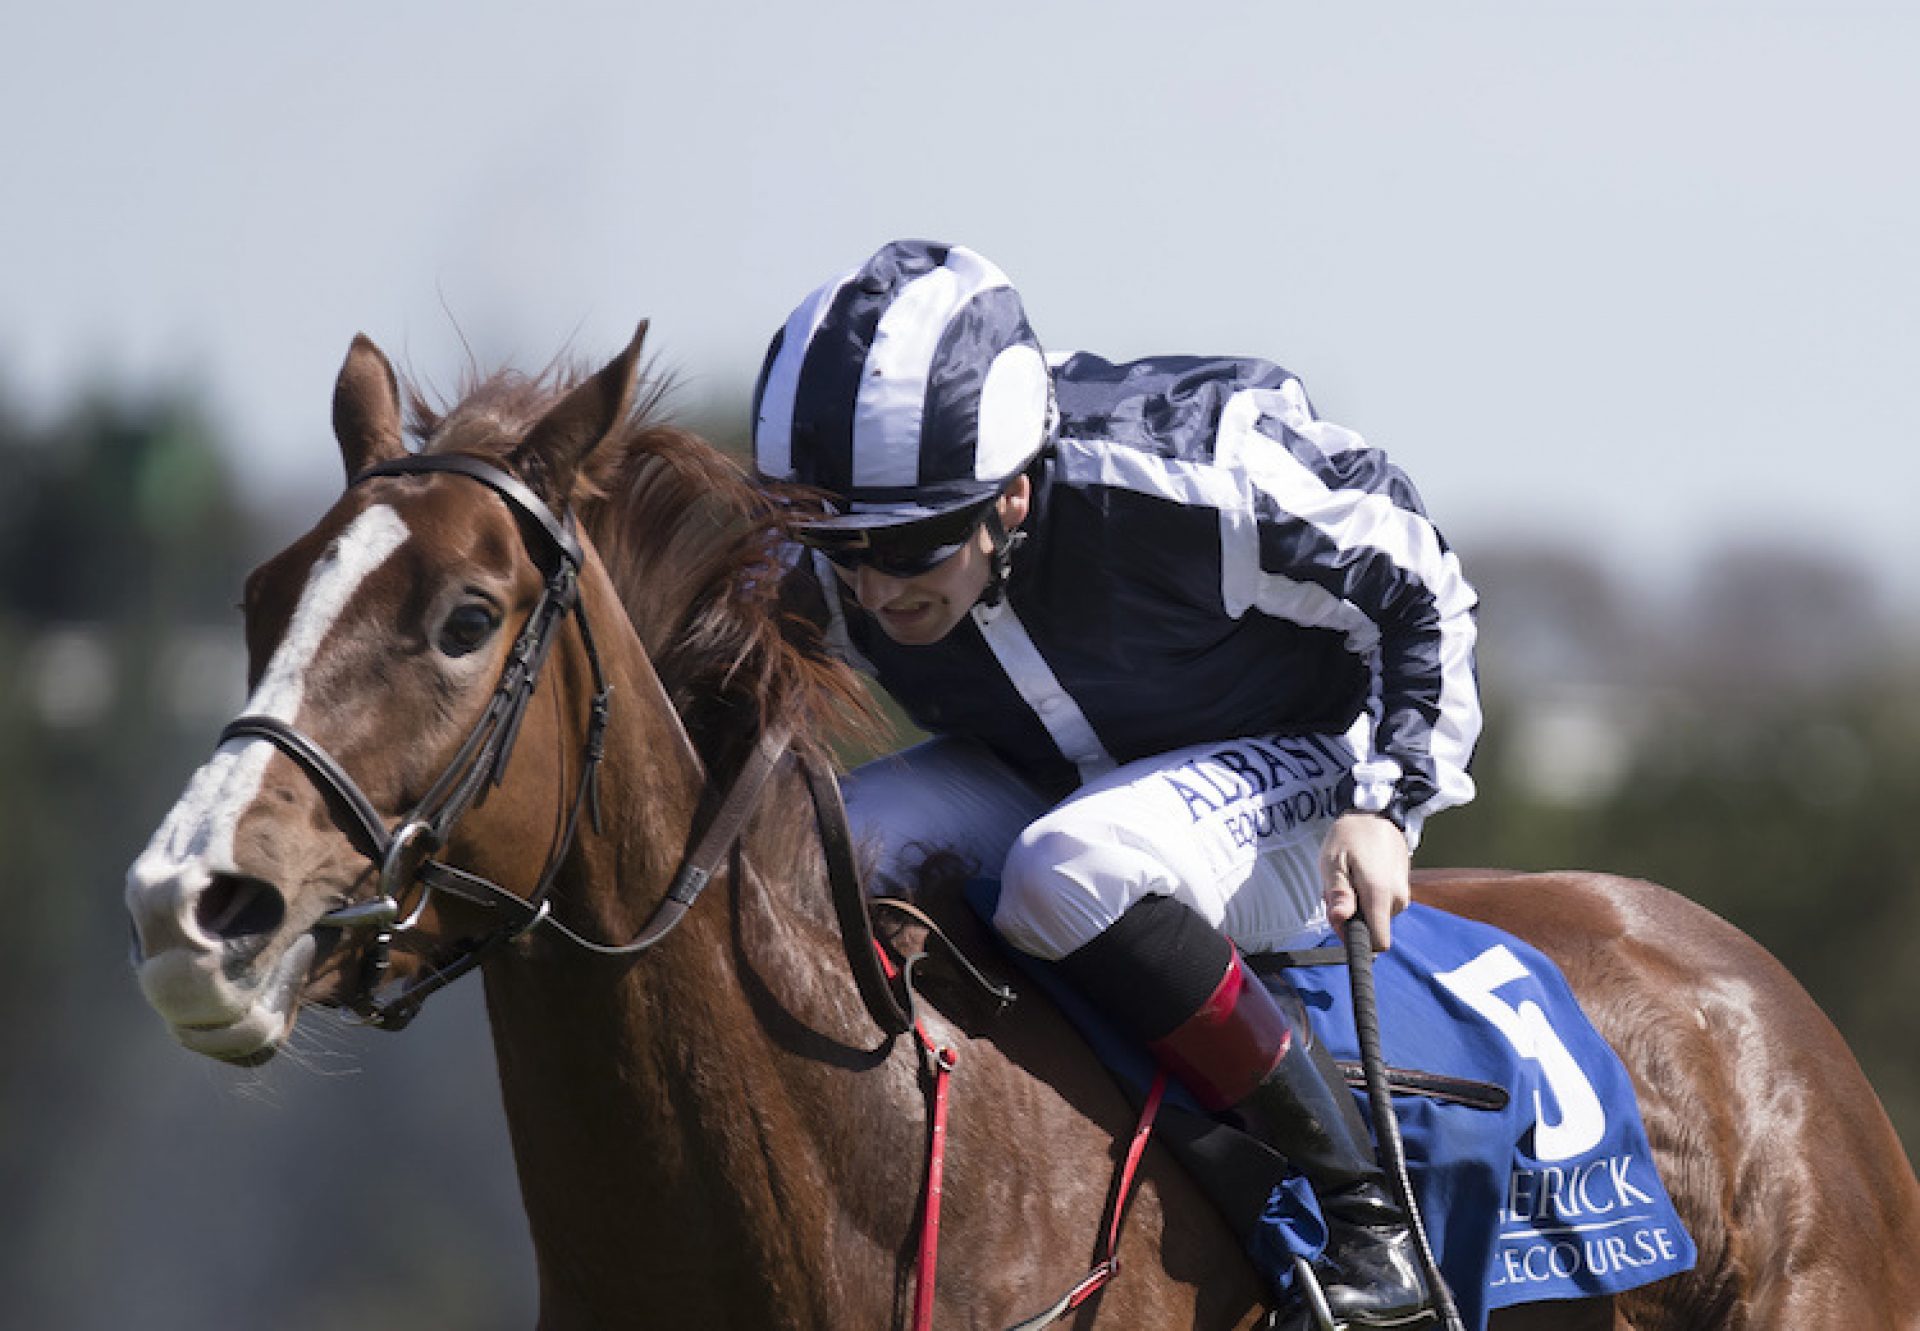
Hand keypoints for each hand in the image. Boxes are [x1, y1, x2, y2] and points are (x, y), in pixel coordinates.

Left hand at [1319, 812, 1411, 950]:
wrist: (1377, 814)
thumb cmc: (1350, 836)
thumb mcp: (1333, 862)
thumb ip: (1339, 894)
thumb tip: (1340, 921)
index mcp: (1380, 894)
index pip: (1377, 943)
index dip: (1355, 942)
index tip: (1341, 924)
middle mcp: (1397, 899)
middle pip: (1370, 930)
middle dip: (1349, 916)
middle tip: (1336, 888)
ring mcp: (1402, 894)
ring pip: (1374, 917)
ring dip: (1356, 904)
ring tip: (1348, 876)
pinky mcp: (1402, 890)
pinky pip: (1381, 906)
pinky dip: (1365, 896)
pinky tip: (1359, 875)